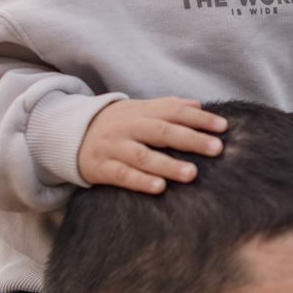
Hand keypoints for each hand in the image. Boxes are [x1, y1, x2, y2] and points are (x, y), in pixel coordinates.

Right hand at [77, 98, 226, 192]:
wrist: (69, 135)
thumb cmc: (116, 124)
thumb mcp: (139, 110)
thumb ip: (168, 106)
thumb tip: (199, 104)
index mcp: (141, 111)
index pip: (173, 111)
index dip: (198, 118)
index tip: (223, 127)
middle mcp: (128, 127)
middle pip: (161, 131)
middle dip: (190, 139)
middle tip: (216, 149)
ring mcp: (114, 147)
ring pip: (142, 155)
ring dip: (168, 164)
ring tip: (192, 173)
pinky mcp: (101, 168)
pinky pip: (122, 175)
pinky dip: (141, 181)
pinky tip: (160, 187)